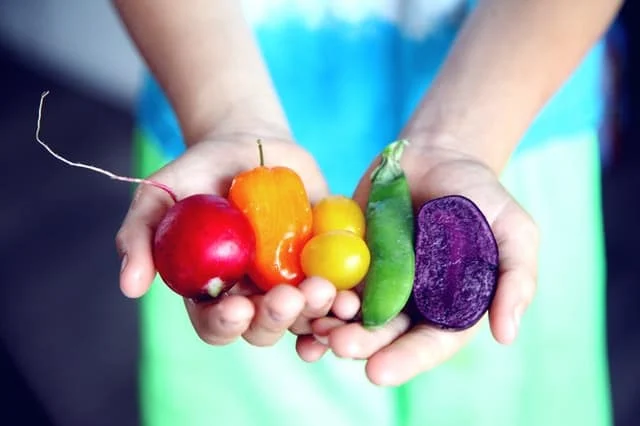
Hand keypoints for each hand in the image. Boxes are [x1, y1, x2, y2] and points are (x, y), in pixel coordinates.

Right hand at [115, 134, 337, 346]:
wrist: (251, 144)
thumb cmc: (200, 171)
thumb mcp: (161, 194)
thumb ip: (141, 235)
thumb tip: (130, 287)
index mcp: (212, 290)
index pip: (216, 323)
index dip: (226, 324)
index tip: (238, 306)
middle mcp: (253, 295)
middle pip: (265, 327)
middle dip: (277, 318)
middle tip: (290, 297)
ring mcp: (291, 281)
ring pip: (306, 316)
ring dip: (317, 313)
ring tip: (325, 291)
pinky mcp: (324, 263)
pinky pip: (338, 291)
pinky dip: (346, 301)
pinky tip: (353, 300)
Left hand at [297, 143, 538, 384]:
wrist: (437, 156)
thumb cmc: (481, 195)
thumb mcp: (513, 230)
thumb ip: (516, 277)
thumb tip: (506, 334)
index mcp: (448, 306)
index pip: (429, 343)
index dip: (406, 359)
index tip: (378, 372)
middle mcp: (409, 301)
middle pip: (383, 333)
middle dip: (361, 343)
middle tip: (339, 345)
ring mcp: (375, 279)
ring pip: (351, 313)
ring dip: (331, 324)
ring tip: (314, 328)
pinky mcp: (348, 256)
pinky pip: (328, 279)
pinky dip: (313, 293)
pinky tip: (296, 299)